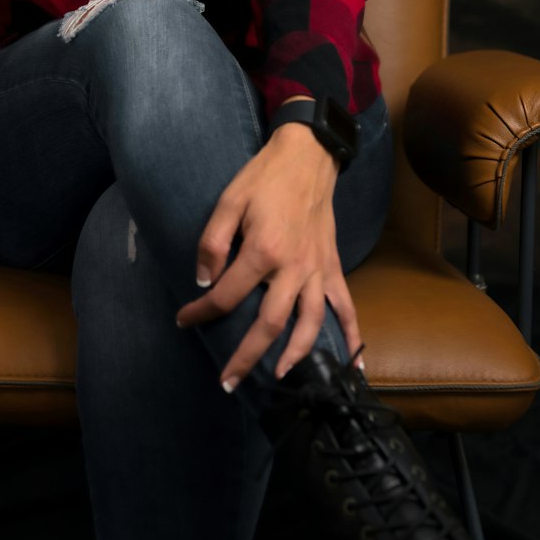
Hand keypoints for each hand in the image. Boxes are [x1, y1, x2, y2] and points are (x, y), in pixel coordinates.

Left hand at [175, 122, 361, 389]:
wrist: (308, 157)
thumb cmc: (264, 178)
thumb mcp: (228, 201)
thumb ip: (212, 243)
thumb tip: (203, 281)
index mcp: (263, 251)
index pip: (226, 294)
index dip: (201, 311)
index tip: (184, 319)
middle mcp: (294, 268)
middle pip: (269, 324)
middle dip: (246, 356)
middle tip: (227, 382)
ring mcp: (318, 270)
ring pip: (309, 324)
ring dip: (294, 356)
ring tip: (278, 378)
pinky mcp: (333, 267)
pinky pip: (346, 307)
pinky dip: (353, 337)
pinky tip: (355, 365)